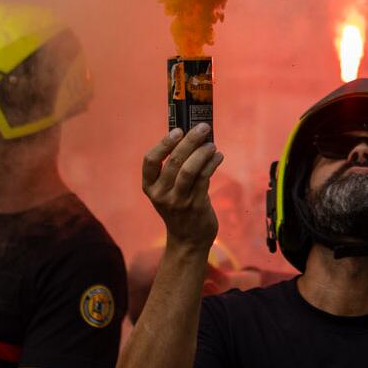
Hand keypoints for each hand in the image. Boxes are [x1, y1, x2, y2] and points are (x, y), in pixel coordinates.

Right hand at [142, 124, 222, 249]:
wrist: (188, 240)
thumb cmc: (179, 207)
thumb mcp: (167, 190)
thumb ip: (173, 168)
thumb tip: (190, 136)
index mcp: (150, 187)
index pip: (150, 160)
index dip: (163, 143)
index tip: (178, 130)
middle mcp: (161, 194)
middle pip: (174, 161)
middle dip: (190, 140)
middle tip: (203, 127)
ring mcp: (178, 201)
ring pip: (190, 170)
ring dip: (203, 152)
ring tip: (212, 145)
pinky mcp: (196, 205)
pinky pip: (204, 178)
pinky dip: (212, 163)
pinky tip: (218, 156)